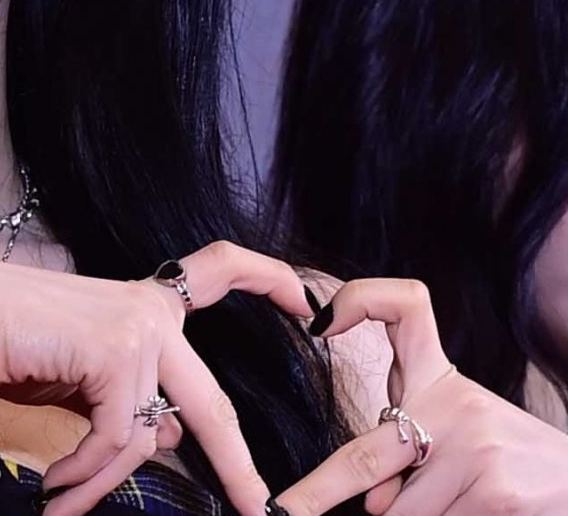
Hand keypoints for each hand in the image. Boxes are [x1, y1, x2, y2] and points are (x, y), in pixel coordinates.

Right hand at [0, 241, 311, 515]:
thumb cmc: (8, 343)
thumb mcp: (80, 380)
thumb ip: (127, 398)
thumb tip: (168, 440)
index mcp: (142, 303)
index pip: (218, 270)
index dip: (267, 279)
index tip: (306, 300)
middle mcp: (149, 309)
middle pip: (207, 401)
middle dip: (235, 464)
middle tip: (258, 506)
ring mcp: (137, 327)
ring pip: (145, 436)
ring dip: (101, 480)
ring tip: (63, 501)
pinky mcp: (118, 349)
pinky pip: (114, 440)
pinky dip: (82, 474)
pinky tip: (53, 485)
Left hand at [273, 278, 567, 514]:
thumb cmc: (509, 462)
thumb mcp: (461, 433)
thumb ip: (409, 451)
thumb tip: (372, 503)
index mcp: (442, 379)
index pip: (405, 307)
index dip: (359, 300)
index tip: (319, 322)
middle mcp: (456, 403)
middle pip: (363, 455)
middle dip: (317, 493)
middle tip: (284, 511)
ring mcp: (476, 448)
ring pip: (399, 514)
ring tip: (460, 504)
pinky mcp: (496, 493)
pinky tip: (477, 515)